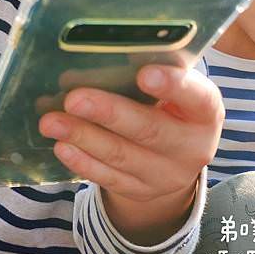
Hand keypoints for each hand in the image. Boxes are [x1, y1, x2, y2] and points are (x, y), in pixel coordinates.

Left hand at [39, 65, 224, 241]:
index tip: (144, 74)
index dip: (172, 86)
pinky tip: (61, 146)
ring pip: (121, 155)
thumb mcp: (166, 87)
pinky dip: (82, 161)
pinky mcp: (140, 191)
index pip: (196, 97)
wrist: (173, 156)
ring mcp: (165, 174)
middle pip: (148, 130)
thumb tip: (84, 63)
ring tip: (50, 122)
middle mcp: (191, 146)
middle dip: (108, 113)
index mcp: (204, 110)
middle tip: (73, 99)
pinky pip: (108, 178)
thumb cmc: (164, 104)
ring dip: (82, 136)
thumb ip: (138, 72)